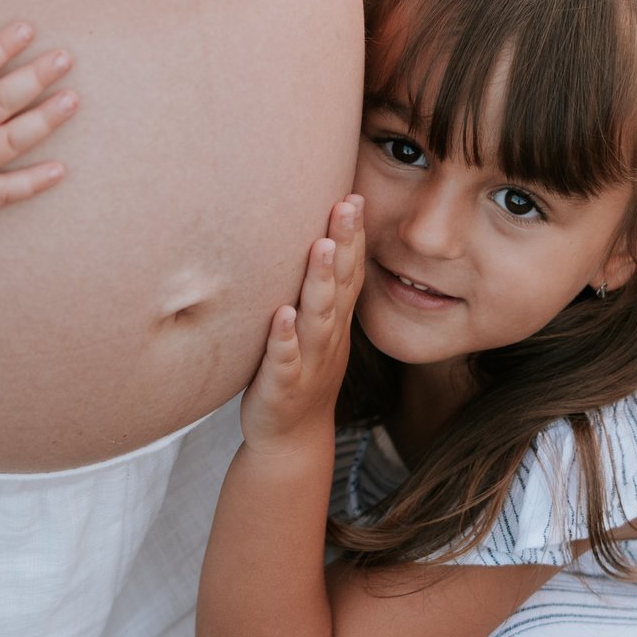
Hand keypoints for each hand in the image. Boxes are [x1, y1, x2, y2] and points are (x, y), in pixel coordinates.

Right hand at [0, 13, 77, 251]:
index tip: (28, 29)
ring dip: (45, 120)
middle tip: (66, 58)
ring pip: (11, 141)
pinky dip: (33, 183)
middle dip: (37, 76)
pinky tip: (59, 170)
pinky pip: (3, 193)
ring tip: (72, 100)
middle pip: (1, 99)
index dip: (1, 45)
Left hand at [242, 196, 366, 447]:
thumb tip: (313, 242)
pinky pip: (285, 360)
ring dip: (321, 282)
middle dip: (344, 243)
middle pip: (340, 285)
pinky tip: (282, 316)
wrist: (291, 440)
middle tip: (346, 204)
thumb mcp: (314, 331)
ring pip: (318, 317)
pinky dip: (285, 339)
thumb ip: (318, 293)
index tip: (354, 196)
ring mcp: (308, 362)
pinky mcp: (283, 386)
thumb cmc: (298, 375)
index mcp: (333, 322)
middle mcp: (327, 337)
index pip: (349, 271)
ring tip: (321, 248)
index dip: (354, 235)